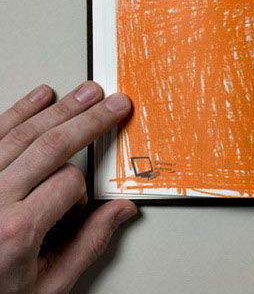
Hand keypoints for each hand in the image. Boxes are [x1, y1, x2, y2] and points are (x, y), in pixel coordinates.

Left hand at [0, 82, 136, 293]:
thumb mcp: (47, 285)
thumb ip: (87, 245)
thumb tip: (121, 211)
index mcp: (16, 231)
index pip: (69, 182)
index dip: (83, 190)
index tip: (78, 206)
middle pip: (51, 146)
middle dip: (90, 120)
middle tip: (115, 104)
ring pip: (23, 133)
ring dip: (60, 109)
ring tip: (87, 93)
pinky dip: (18, 111)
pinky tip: (40, 97)